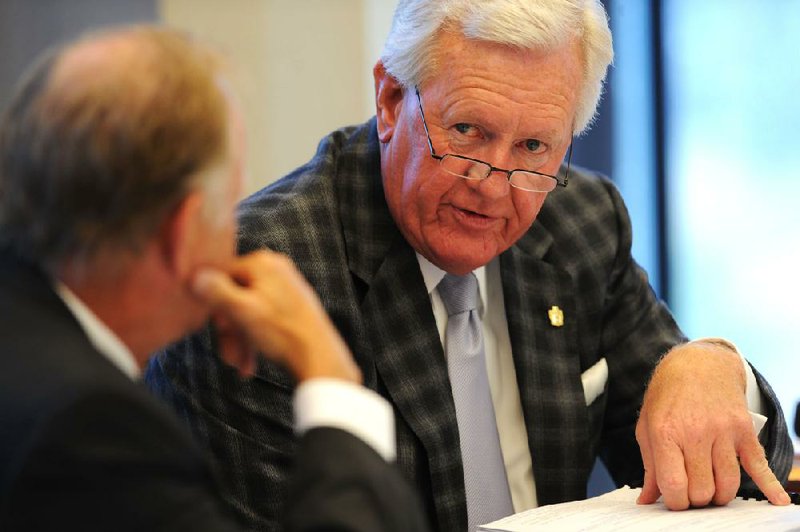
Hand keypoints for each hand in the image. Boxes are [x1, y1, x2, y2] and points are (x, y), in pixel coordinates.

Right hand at [190, 250, 360, 383]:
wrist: (319, 357)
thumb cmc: (284, 333)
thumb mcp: (242, 312)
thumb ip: (216, 292)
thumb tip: (193, 276)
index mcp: (263, 263)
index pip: (221, 276)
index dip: (214, 304)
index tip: (218, 328)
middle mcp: (275, 268)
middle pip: (234, 296)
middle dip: (230, 329)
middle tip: (230, 355)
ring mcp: (285, 285)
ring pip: (247, 311)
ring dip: (240, 338)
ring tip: (241, 364)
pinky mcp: (291, 303)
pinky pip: (262, 317)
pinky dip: (254, 337)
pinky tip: (251, 361)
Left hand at [635, 341, 789, 509]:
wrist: (698, 363)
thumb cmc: (667, 397)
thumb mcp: (648, 427)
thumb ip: (650, 466)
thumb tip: (647, 500)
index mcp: (666, 432)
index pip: (674, 484)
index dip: (676, 502)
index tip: (676, 500)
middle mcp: (695, 432)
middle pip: (703, 489)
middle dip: (697, 499)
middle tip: (693, 493)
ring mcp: (723, 430)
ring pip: (728, 483)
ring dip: (720, 495)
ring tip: (711, 490)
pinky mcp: (744, 429)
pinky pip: (758, 463)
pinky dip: (769, 485)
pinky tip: (777, 500)